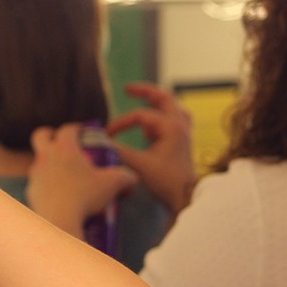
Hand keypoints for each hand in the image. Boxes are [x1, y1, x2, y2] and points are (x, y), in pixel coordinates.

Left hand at [26, 123, 137, 237]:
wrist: (60, 221)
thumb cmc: (86, 198)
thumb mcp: (113, 184)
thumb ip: (125, 176)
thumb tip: (132, 177)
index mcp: (64, 148)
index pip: (68, 129)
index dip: (76, 128)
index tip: (83, 132)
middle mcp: (46, 156)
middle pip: (41, 135)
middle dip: (50, 135)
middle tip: (61, 142)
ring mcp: (36, 174)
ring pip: (38, 161)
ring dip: (49, 163)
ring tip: (64, 174)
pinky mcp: (31, 191)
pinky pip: (38, 183)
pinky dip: (46, 185)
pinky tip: (58, 194)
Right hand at [106, 83, 197, 215]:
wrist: (186, 197)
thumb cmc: (166, 180)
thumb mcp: (139, 165)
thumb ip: (119, 151)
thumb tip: (100, 141)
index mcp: (171, 126)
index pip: (140, 115)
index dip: (121, 122)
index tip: (107, 134)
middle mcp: (180, 125)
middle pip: (164, 97)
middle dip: (145, 91)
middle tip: (127, 89)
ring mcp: (184, 133)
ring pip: (173, 107)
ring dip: (158, 103)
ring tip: (144, 100)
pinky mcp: (183, 142)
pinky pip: (175, 119)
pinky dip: (162, 117)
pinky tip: (152, 126)